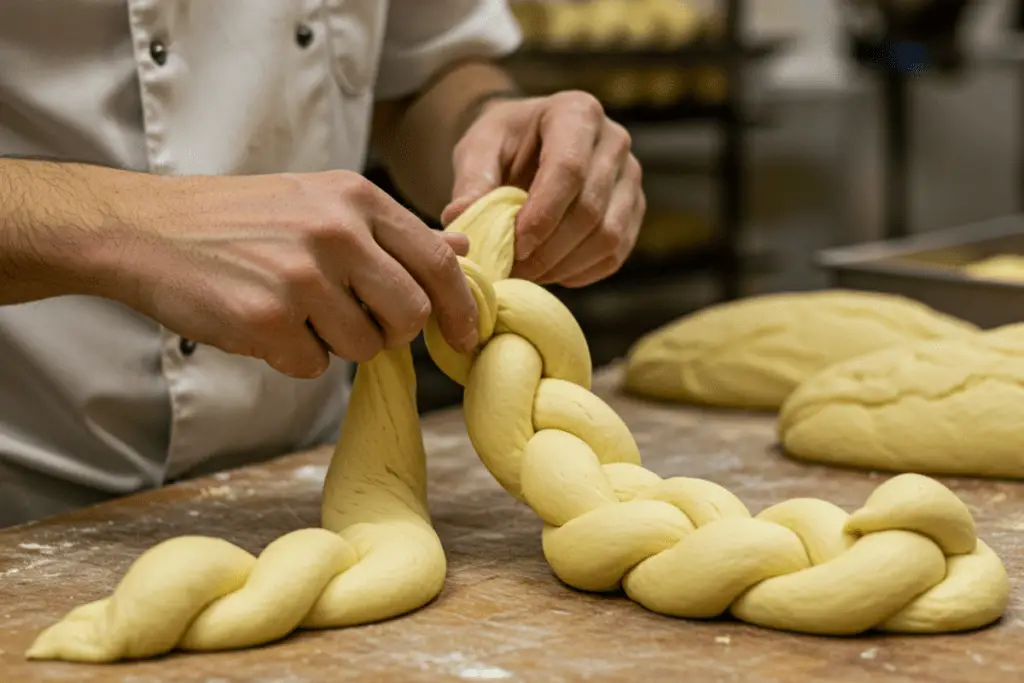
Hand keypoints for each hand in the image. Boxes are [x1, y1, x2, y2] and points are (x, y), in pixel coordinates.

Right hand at [113, 171, 477, 377]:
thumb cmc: (242, 219)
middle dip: (391, 332)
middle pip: (410, 315)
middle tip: (356, 321)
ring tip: (295, 310)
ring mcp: (301, 276)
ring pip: (363, 347)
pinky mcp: (266, 319)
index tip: (466, 337)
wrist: (150, 230)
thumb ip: (393, 232)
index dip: (460, 308)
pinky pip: (313, 366)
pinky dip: (293, 357)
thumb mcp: (323, 203)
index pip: (437, 262)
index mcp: (356, 199)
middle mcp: (336, 233)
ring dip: (335, 344)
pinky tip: (264, 323)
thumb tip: (461, 250)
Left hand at [442, 90, 645, 286]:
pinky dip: (581, 272)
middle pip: (589, 208)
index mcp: (576, 112)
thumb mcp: (479, 149)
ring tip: (528, 273)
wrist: (529, 146)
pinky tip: (550, 271)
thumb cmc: (503, 144)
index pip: (568, 170)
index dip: (541, 216)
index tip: (514, 247)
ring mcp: (630, 176)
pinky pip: (615, 253)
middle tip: (512, 269)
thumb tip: (460, 217)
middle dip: (548, 249)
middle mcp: (614, 140)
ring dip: (564, 265)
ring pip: (607, 236)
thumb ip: (471, 181)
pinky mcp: (633, 209)